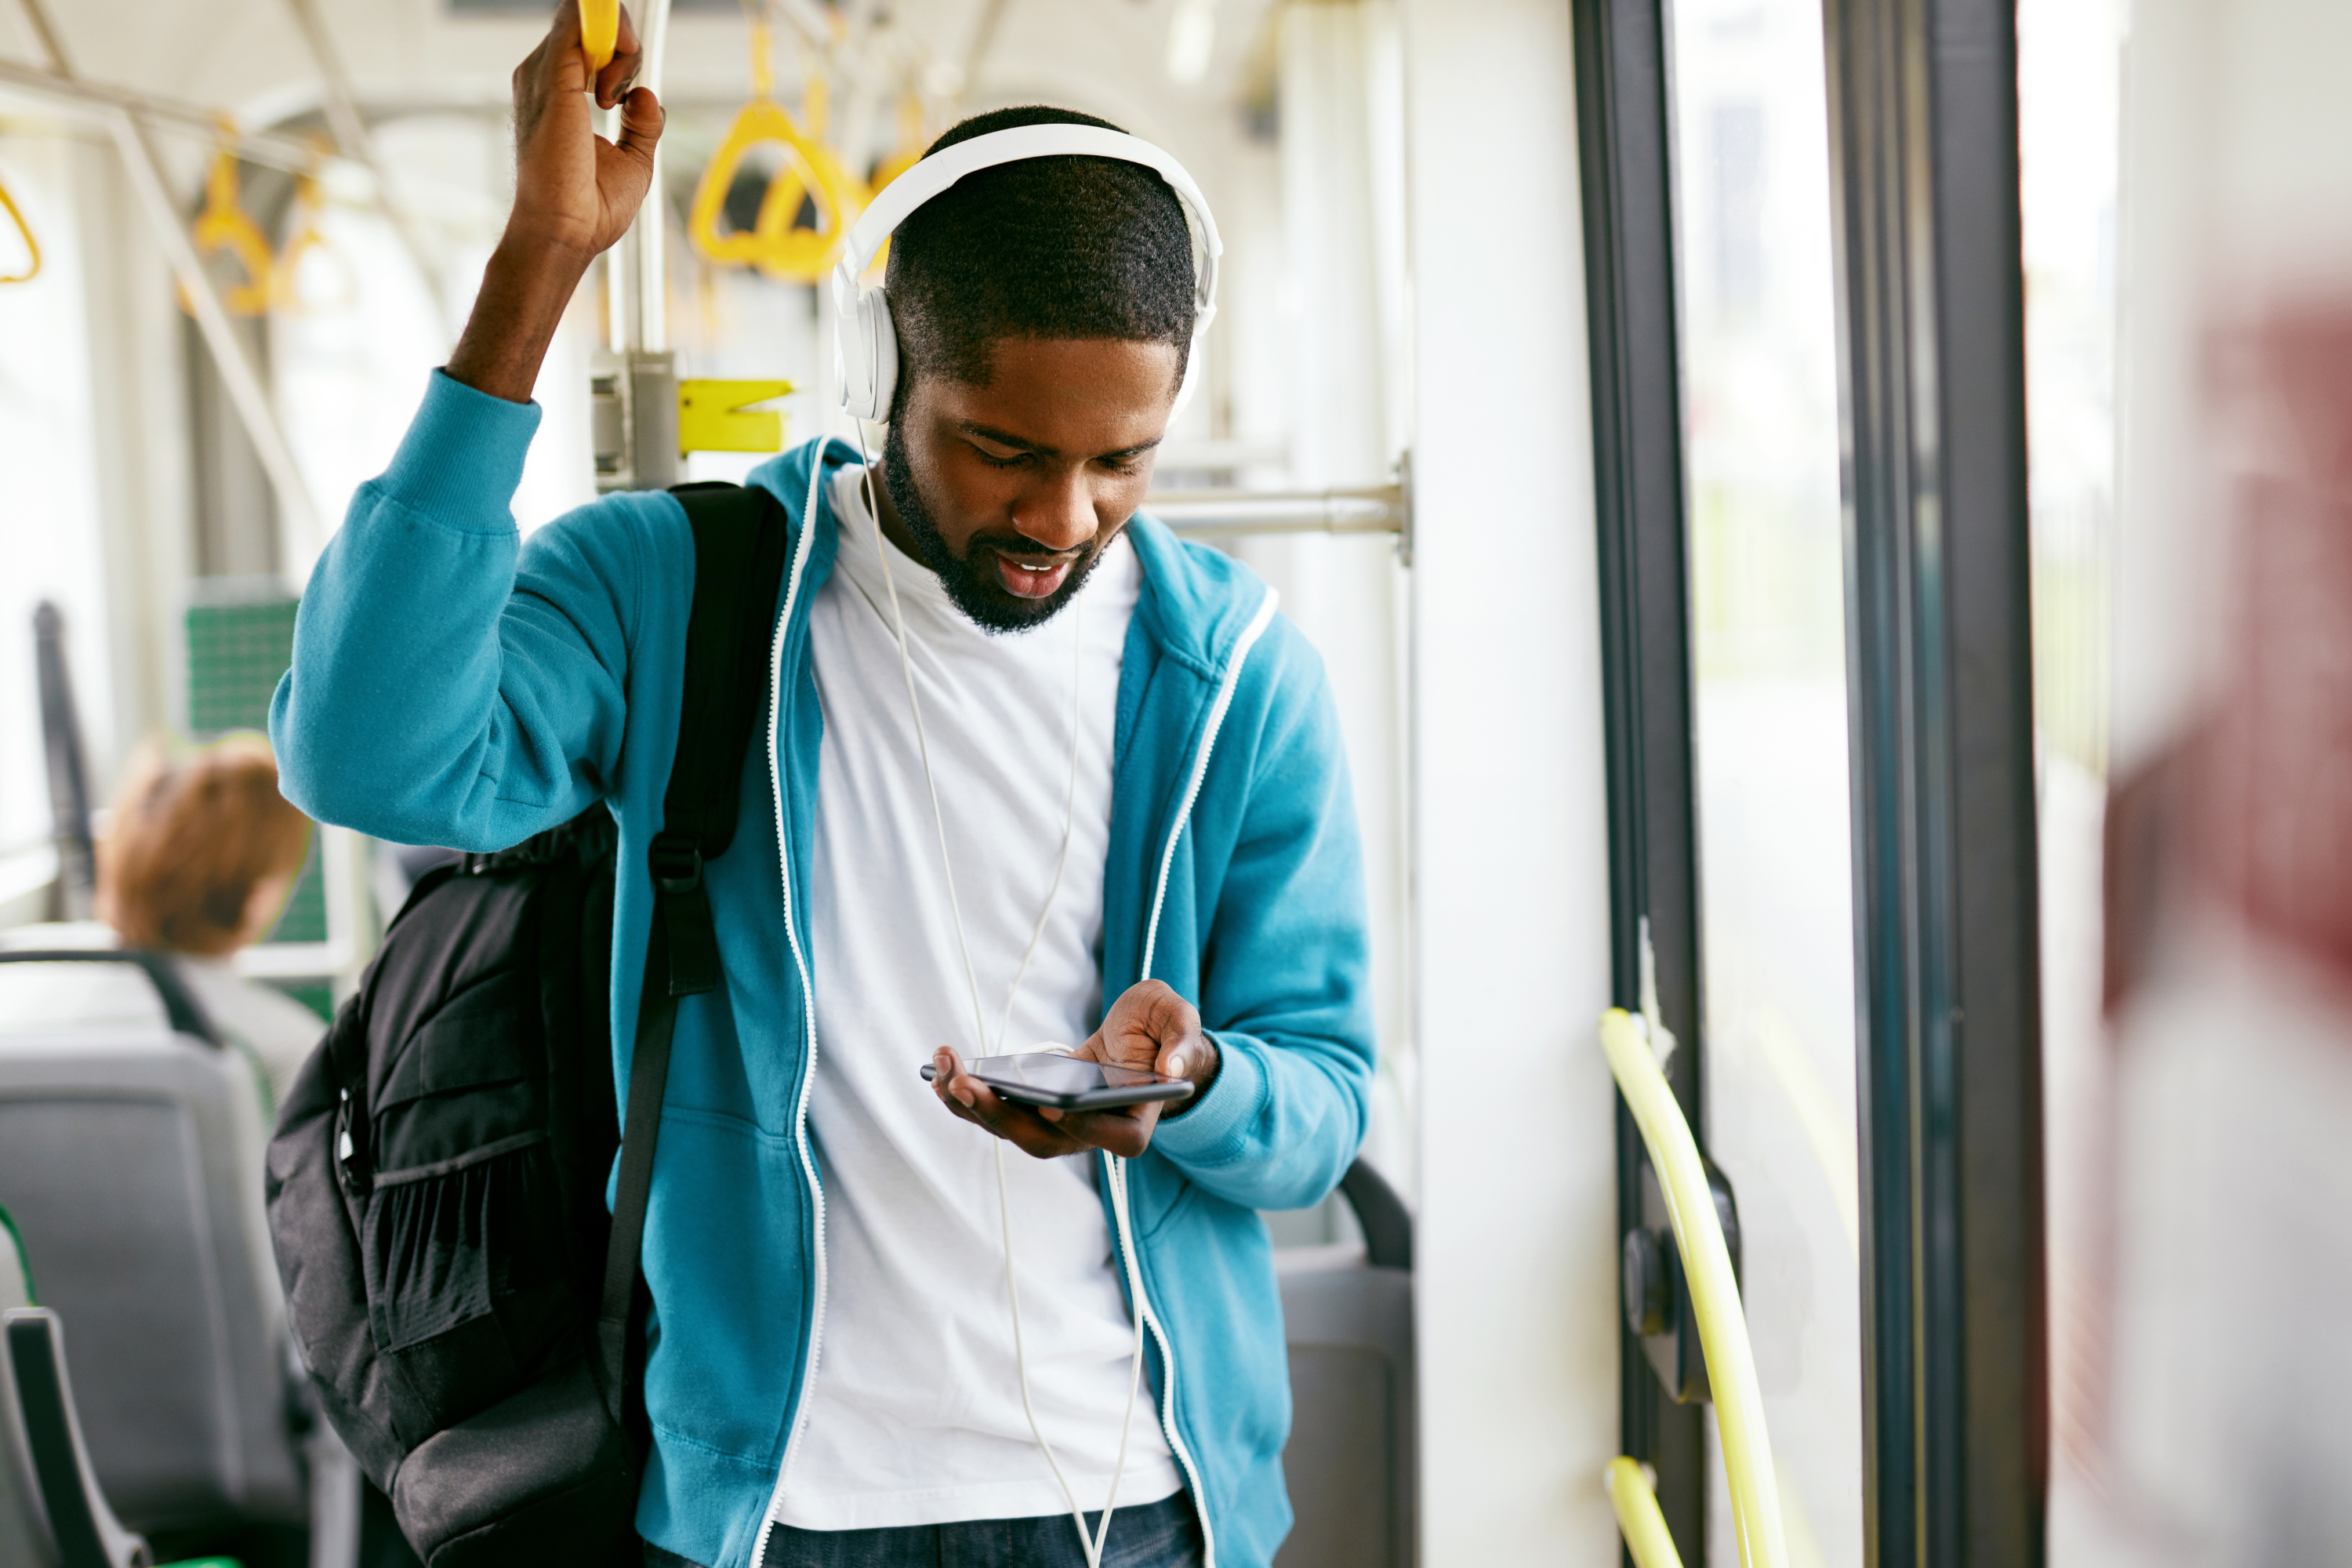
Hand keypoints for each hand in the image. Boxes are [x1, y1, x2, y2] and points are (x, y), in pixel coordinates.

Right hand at [505, 0, 662, 261]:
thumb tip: (647, 96)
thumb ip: (641, 124)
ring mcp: (542, 75)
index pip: (585, 41)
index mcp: (557, 93)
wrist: (564, 231)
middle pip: (587, 25)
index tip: (631, 80)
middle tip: (627, 94)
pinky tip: (620, 82)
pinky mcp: (552, 79)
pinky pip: (580, 23)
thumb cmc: (587, 208)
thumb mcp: (632, 160)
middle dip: (623, 45)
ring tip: (618, 99)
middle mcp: (542, 77)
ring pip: (587, 20)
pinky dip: (613, 37)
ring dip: (622, 47)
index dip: (618, 48)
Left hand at [929, 981, 1219, 1160]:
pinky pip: (998, 1112)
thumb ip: (1183, 1040)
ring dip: (972, 1105)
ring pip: (1012, 1130)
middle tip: (962, 1083)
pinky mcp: (1035, 1111)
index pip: (1110, 1136)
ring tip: (942, 1069)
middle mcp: (1093, 1134)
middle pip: (1044, 1140)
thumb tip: (1173, 1068)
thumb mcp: (1180, 1020)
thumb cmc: (1164, 1030)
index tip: (1053, 1103)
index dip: (1082, 1125)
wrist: (1143, 1038)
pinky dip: (967, 1096)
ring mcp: (1060, 1127)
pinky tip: (941, 1071)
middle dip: (999, 1114)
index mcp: (1135, 1122)